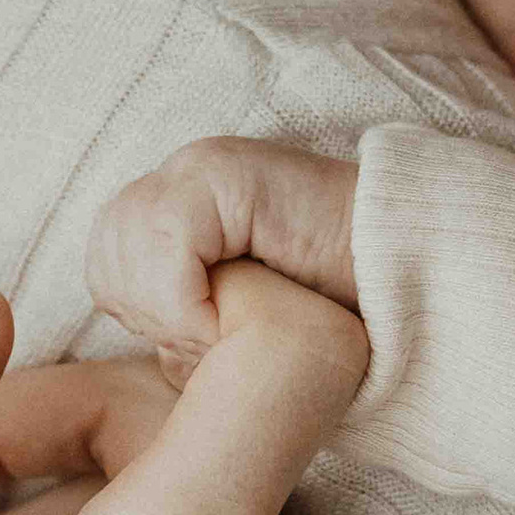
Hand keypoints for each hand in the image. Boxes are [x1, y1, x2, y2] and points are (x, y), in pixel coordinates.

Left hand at [87, 138, 362, 371]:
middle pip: (105, 252)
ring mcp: (200, 166)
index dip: (140, 311)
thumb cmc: (335, 311)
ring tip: (225, 322)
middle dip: (145, 309)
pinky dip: (186, 300)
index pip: (104, 262)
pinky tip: (229, 314)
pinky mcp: (223, 173)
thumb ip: (188, 326)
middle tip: (209, 332)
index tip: (199, 333)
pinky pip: (166, 247)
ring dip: (168, 307)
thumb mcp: (243, 325)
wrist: (410, 278)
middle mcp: (182, 173)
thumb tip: (150, 348)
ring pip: (125, 247)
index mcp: (179, 204)